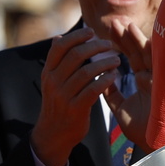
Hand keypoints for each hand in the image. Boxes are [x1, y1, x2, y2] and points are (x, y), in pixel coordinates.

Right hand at [29, 28, 119, 165]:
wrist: (54, 133)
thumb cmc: (58, 103)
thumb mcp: (51, 81)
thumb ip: (57, 61)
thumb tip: (58, 37)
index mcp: (48, 72)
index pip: (60, 47)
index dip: (76, 36)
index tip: (91, 32)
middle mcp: (53, 82)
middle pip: (75, 56)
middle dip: (95, 46)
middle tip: (109, 44)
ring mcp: (64, 96)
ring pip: (86, 71)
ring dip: (104, 63)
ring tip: (116, 60)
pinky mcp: (76, 109)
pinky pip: (93, 90)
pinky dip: (105, 80)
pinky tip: (113, 75)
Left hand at [104, 19, 151, 147]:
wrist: (157, 146)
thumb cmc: (143, 130)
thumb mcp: (121, 110)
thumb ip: (112, 94)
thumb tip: (100, 79)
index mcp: (145, 81)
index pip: (132, 57)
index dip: (121, 43)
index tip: (109, 31)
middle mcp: (154, 76)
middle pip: (139, 51)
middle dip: (127, 36)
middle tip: (114, 21)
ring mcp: (160, 78)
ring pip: (147, 53)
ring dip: (135, 37)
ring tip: (123, 23)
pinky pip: (156, 60)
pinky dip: (146, 47)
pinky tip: (136, 34)